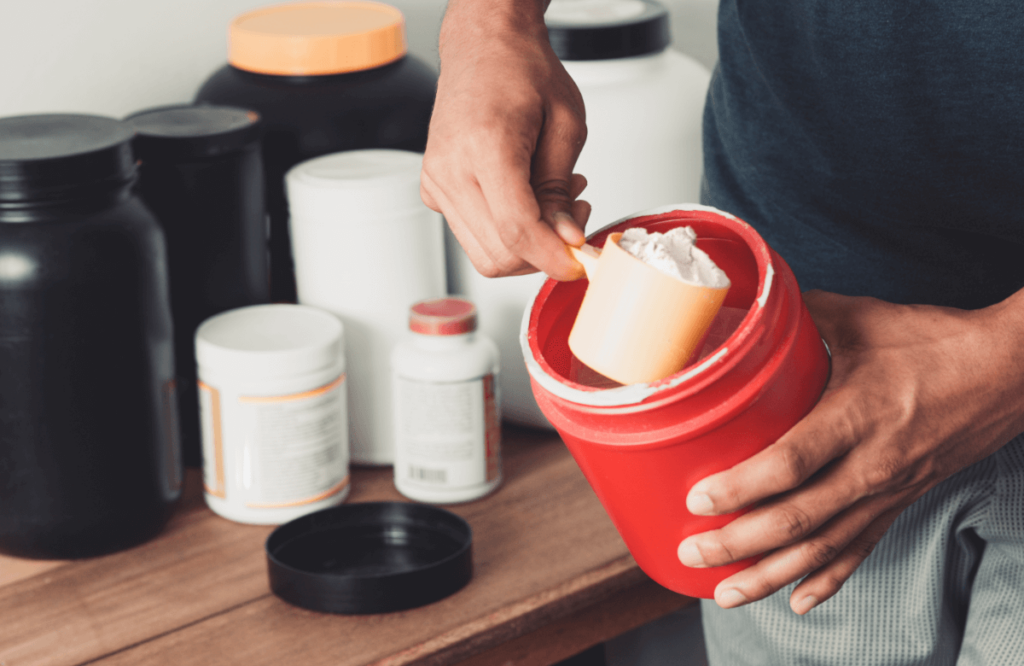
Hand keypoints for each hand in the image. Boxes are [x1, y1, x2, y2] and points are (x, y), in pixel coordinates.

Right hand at [421, 0, 590, 280]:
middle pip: (499, 253)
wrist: (483, 46)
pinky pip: (473, 235)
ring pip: (484, 253)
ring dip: (526, 246)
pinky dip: (505, 232)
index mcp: (485, 146)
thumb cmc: (522, 71)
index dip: (552, 257)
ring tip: (554, 204)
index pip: (517, 229)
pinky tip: (526, 199)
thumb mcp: (566, 125)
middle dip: (542, 254)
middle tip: (573, 222)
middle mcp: (451, 168)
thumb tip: (564, 238)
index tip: (578, 261)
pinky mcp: (434, 190)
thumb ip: (561, 188)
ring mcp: (437, 182)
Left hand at [677, 289, 1023, 613]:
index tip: (699, 499)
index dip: (741, 487)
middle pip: (797, 519)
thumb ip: (802, 316)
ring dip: (771, 575)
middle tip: (692, 552)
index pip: (790, 464)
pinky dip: (828, 580)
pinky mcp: (902, 503)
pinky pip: (860, 550)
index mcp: (857, 416)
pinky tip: (798, 602)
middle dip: (739, 544)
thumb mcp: (864, 319)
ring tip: (726, 593)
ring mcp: (888, 492)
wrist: (1008, 373)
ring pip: (823, 548)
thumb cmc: (936, 342)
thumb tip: (751, 310)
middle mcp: (871, 465)